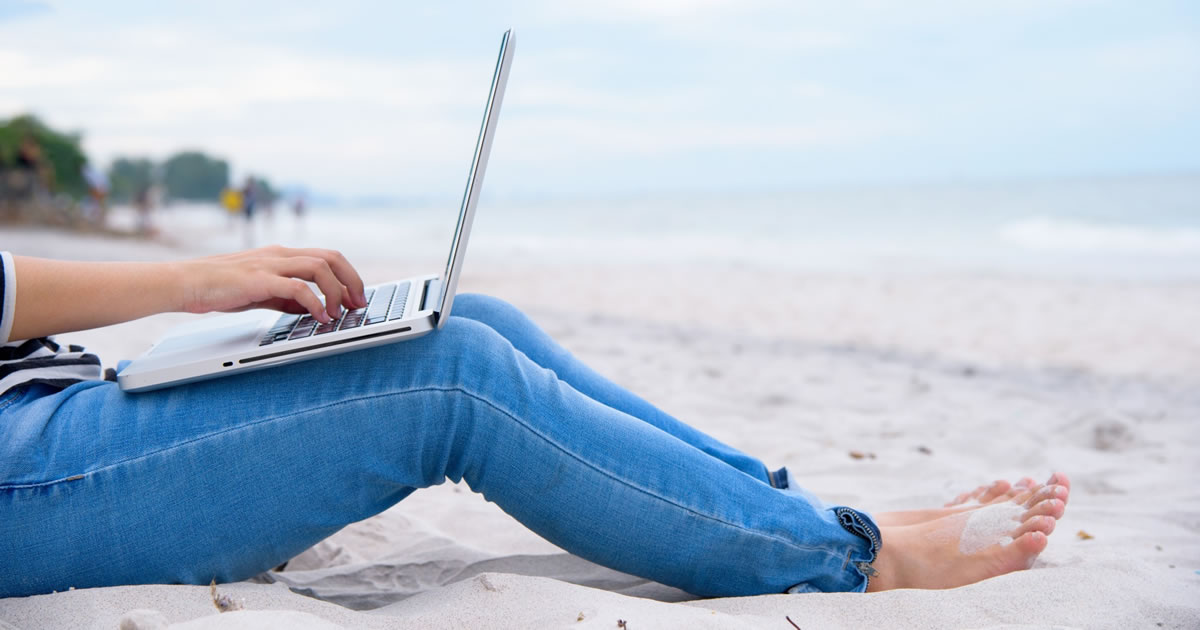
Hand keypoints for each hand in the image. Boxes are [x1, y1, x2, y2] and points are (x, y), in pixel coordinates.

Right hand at [179, 246, 368, 322]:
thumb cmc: (220, 287)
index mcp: (283, 255)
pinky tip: (319, 317)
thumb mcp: (262, 292)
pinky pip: (296, 287)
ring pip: (319, 267)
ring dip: (336, 291)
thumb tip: (311, 309)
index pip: (327, 257)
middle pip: (331, 257)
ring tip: (339, 313)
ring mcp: (270, 265)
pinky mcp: (258, 279)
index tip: (357, 298)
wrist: (186, 283)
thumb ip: (287, 298)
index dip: (348, 276)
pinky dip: (314, 302)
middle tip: (359, 304)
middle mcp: (280, 255)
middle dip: (352, 280)